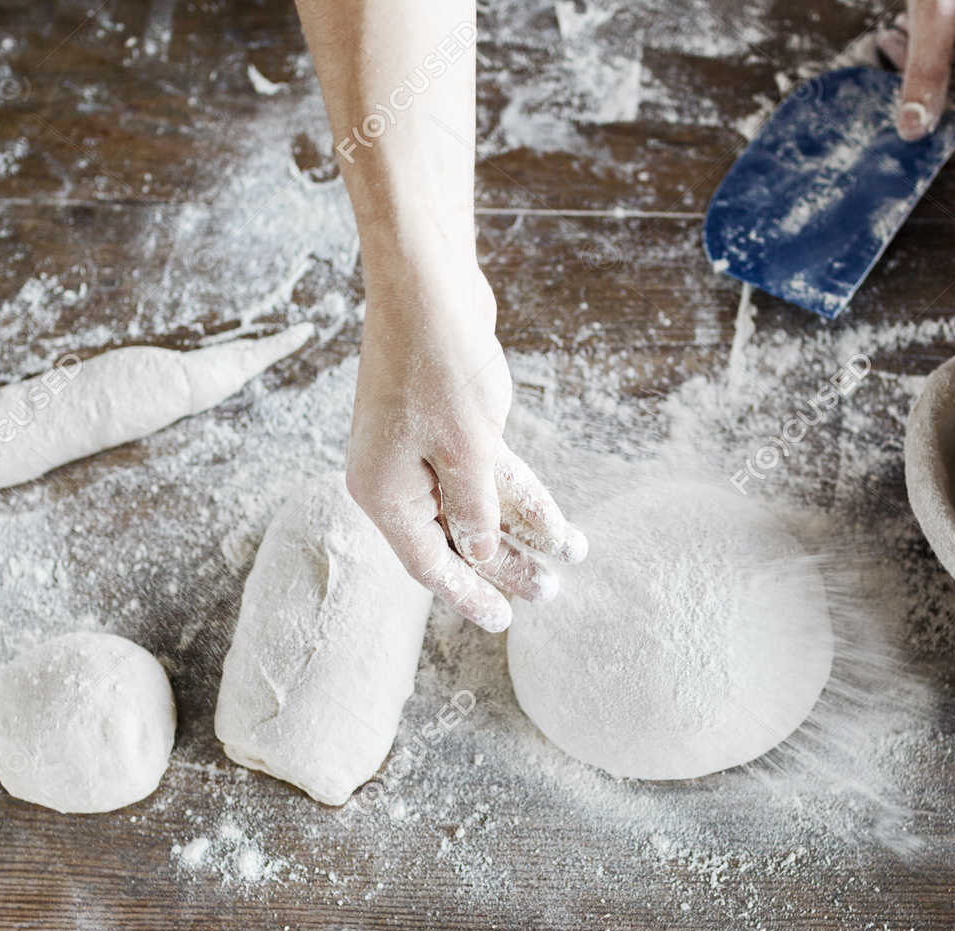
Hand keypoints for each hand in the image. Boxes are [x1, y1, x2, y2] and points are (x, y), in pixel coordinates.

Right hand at [346, 247, 585, 632]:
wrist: (427, 285)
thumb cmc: (437, 365)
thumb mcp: (467, 451)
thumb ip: (477, 511)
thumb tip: (482, 553)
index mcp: (385, 494)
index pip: (430, 565)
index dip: (471, 595)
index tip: (506, 621)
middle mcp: (396, 478)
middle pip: (456, 539)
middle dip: (508, 565)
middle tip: (552, 590)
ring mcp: (419, 450)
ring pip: (476, 505)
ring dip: (523, 529)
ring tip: (569, 554)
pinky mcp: (446, 424)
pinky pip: (485, 472)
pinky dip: (518, 491)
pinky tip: (556, 515)